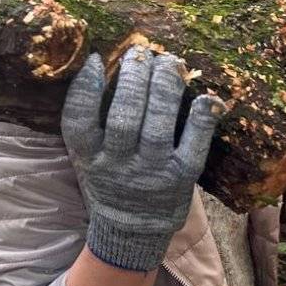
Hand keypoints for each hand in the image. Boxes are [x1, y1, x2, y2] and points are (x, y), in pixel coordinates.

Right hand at [62, 46, 221, 271]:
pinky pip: (195, 144)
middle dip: (134, 77)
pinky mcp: (182, 177)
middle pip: (124, 115)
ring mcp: (153, 171)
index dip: (84, 88)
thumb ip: (89, 123)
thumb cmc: (108, 182)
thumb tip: (97, 65)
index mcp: (90, 158)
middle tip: (141, 53)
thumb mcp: (86, 158)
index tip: (96, 60)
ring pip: (159, 123)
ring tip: (169, 62)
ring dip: (165, 86)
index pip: (79, 122)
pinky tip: (206, 97)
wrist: (132, 232)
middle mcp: (119, 165)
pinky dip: (201, 119)